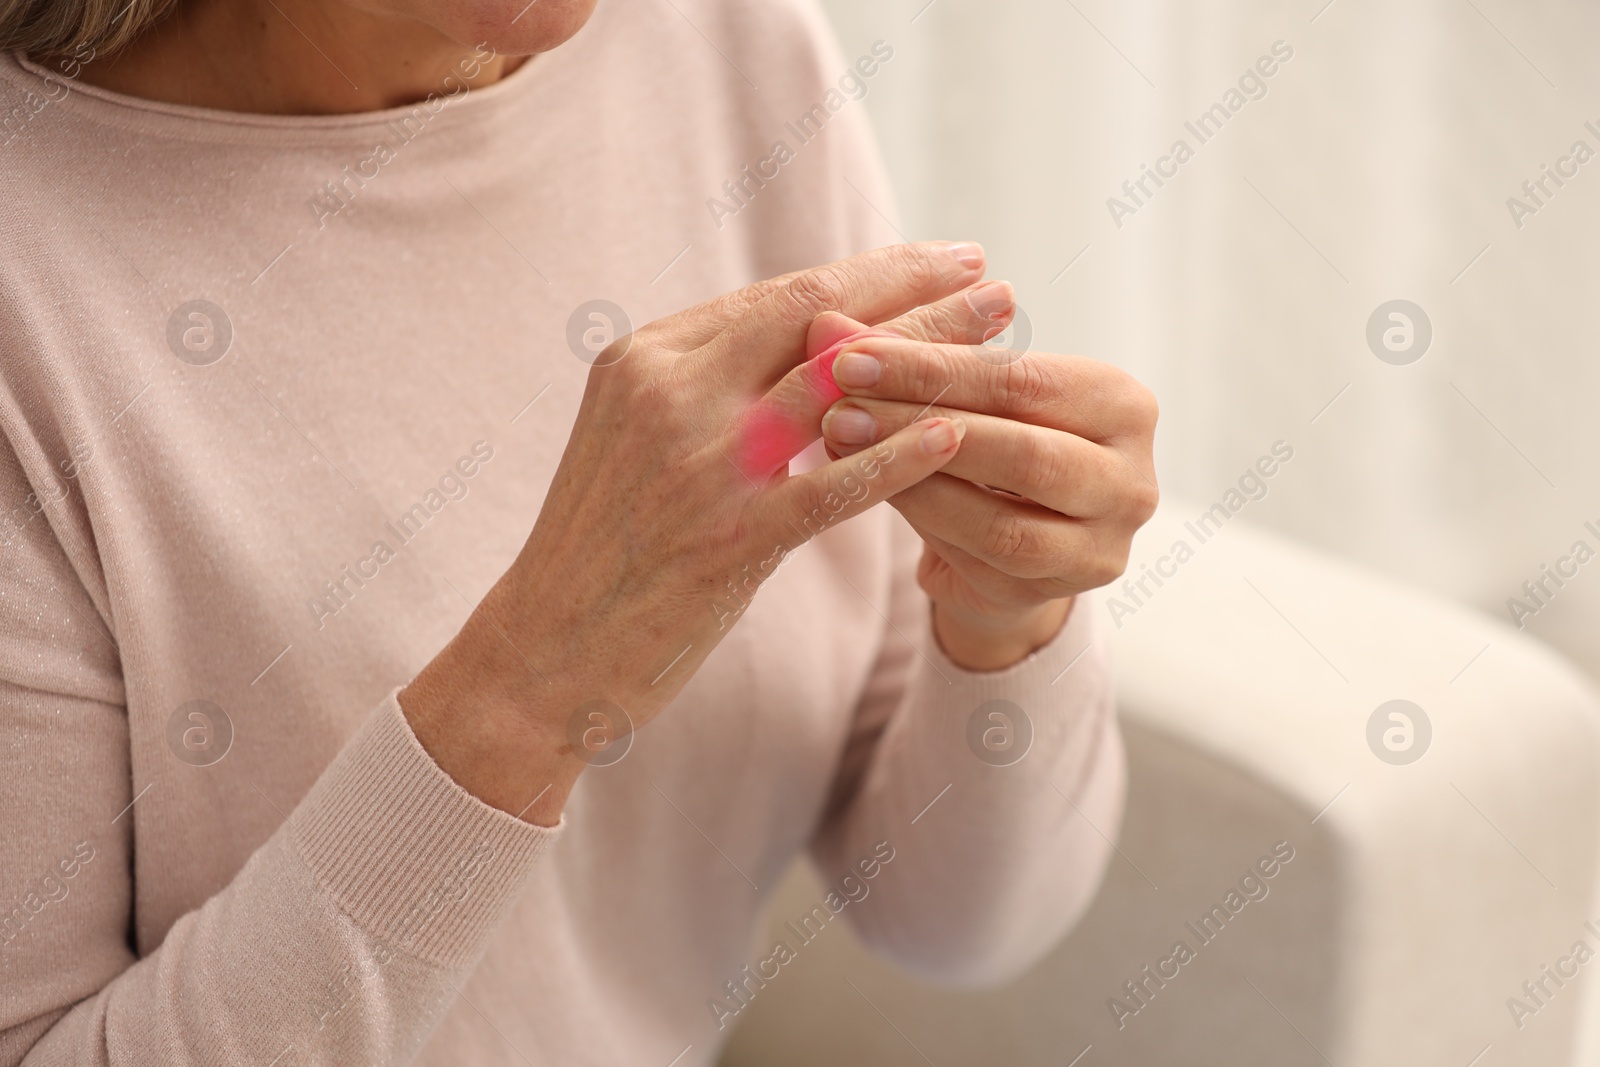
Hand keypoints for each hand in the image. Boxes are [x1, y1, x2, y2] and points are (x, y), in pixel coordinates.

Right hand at [400, 242, 994, 822]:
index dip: (870, 273)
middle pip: (817, 319)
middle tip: (991, 276)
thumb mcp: (635, 435)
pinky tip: (958, 433)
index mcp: (646, 357)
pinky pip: (833, 487)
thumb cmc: (600, 545)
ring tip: (1000, 332)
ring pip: (836, 387)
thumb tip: (804, 344)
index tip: (937, 258)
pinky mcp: (726, 540)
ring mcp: (698, 465)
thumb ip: (708, 385)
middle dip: (915, 292)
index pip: (780, 296)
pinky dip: (900, 457)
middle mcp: (669, 392)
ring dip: (930, 354)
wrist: (540, 648)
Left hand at [817, 294, 1159, 669]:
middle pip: (1021, 448)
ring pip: (1004, 517)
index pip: (1023, 379)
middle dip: (920, 421)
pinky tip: (872, 491)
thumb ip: (906, 360)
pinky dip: (927, 520)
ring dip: (915, 479)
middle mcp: (1133, 478)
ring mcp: (1105, 544)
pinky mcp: (1065, 592)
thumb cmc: (988, 452)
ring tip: (843, 441)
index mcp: (1124, 404)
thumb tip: (825, 324)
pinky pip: (987, 559)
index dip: (933, 366)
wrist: (1009, 547)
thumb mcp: (962, 398)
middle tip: (838, 401)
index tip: (852, 353)